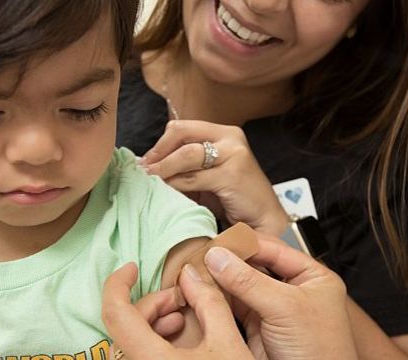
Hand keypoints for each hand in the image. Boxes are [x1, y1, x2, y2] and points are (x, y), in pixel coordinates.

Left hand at [102, 262, 254, 359]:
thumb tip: (192, 275)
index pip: (115, 313)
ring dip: (154, 323)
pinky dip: (154, 342)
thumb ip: (208, 303)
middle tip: (181, 300)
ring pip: (131, 342)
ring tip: (181, 320)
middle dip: (152, 304)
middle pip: (125, 326)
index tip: (132, 268)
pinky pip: (139, 356)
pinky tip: (178, 340)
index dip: (118, 283)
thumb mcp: (228, 343)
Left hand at [139, 120, 289, 235]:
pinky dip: (175, 184)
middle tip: (144, 170)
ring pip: (186, 155)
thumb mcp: (207, 176)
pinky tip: (166, 192)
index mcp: (224, 133)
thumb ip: (185, 167)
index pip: (182, 128)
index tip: (146, 161)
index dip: (160, 144)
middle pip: (181, 134)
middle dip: (158, 153)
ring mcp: (234, 154)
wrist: (263, 221)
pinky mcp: (233, 174)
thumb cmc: (233, 200)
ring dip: (163, 169)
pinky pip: (193, 177)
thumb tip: (149, 165)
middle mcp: (231, 137)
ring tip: (150, 181)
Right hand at [205, 233, 357, 359]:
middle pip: (254, 266)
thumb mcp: (285, 308)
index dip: (245, 244)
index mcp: (312, 277)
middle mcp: (293, 290)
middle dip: (229, 262)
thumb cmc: (322, 353)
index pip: (274, 249)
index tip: (218, 242)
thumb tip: (219, 257)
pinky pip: (233, 308)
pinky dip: (217, 301)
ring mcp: (274, 310)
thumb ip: (249, 281)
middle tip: (203, 256)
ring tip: (198, 271)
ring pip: (241, 287)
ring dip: (220, 281)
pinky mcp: (258, 329)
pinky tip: (203, 292)